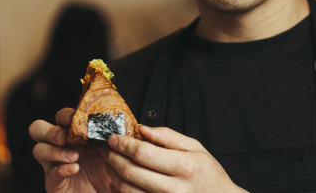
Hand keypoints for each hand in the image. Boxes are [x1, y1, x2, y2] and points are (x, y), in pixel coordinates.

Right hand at [29, 108, 111, 192]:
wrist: (111, 191)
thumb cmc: (111, 169)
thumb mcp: (114, 149)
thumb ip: (112, 135)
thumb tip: (118, 121)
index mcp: (74, 133)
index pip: (62, 117)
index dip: (65, 115)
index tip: (75, 116)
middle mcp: (60, 146)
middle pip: (38, 129)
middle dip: (50, 130)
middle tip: (64, 136)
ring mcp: (54, 164)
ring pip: (39, 150)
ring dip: (54, 151)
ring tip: (74, 156)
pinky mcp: (54, 183)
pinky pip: (51, 174)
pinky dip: (61, 169)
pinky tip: (74, 169)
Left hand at [104, 125, 247, 192]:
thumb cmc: (208, 173)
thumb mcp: (195, 147)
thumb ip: (167, 136)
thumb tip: (141, 128)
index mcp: (184, 166)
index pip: (143, 153)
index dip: (123, 144)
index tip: (113, 138)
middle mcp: (174, 188)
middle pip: (131, 172)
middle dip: (113, 158)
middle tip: (107, 149)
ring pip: (127, 190)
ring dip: (112, 174)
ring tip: (110, 163)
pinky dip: (120, 190)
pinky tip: (118, 180)